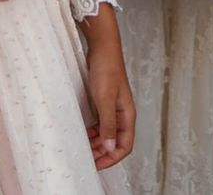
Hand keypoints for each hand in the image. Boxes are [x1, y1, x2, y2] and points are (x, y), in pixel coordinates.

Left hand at [84, 26, 134, 170]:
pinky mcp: (105, 101)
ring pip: (108, 133)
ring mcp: (114, 107)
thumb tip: (111, 147)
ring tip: (84, 148)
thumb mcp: (105, 100)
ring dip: (98, 143)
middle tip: (88, 160)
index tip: (98, 164)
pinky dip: (94, 131)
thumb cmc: (107, 69)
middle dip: (103, 153)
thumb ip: (108, 125)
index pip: (125, 145)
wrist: (103, 48)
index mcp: (127, 115)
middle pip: (116, 141)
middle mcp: (122, 114)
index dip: (113, 158)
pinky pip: (102, 123)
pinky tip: (85, 133)